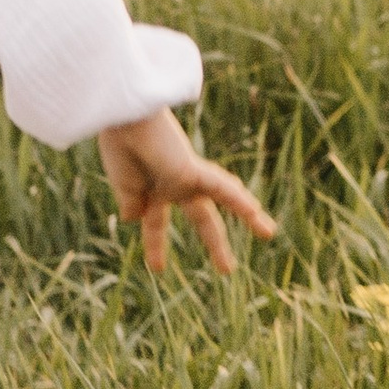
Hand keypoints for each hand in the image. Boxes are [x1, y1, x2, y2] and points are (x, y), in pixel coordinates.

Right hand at [95, 108, 275, 275]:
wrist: (121, 117)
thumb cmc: (119, 146)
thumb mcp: (123, 183)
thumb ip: (131, 202)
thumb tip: (134, 220)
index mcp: (153, 188)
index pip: (157, 223)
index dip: (156, 246)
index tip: (156, 270)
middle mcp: (175, 183)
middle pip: (202, 218)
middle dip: (215, 243)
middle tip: (227, 269)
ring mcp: (188, 176)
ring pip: (225, 197)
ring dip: (249, 215)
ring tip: (269, 233)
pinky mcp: (193, 168)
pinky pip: (221, 186)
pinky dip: (238, 199)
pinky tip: (255, 211)